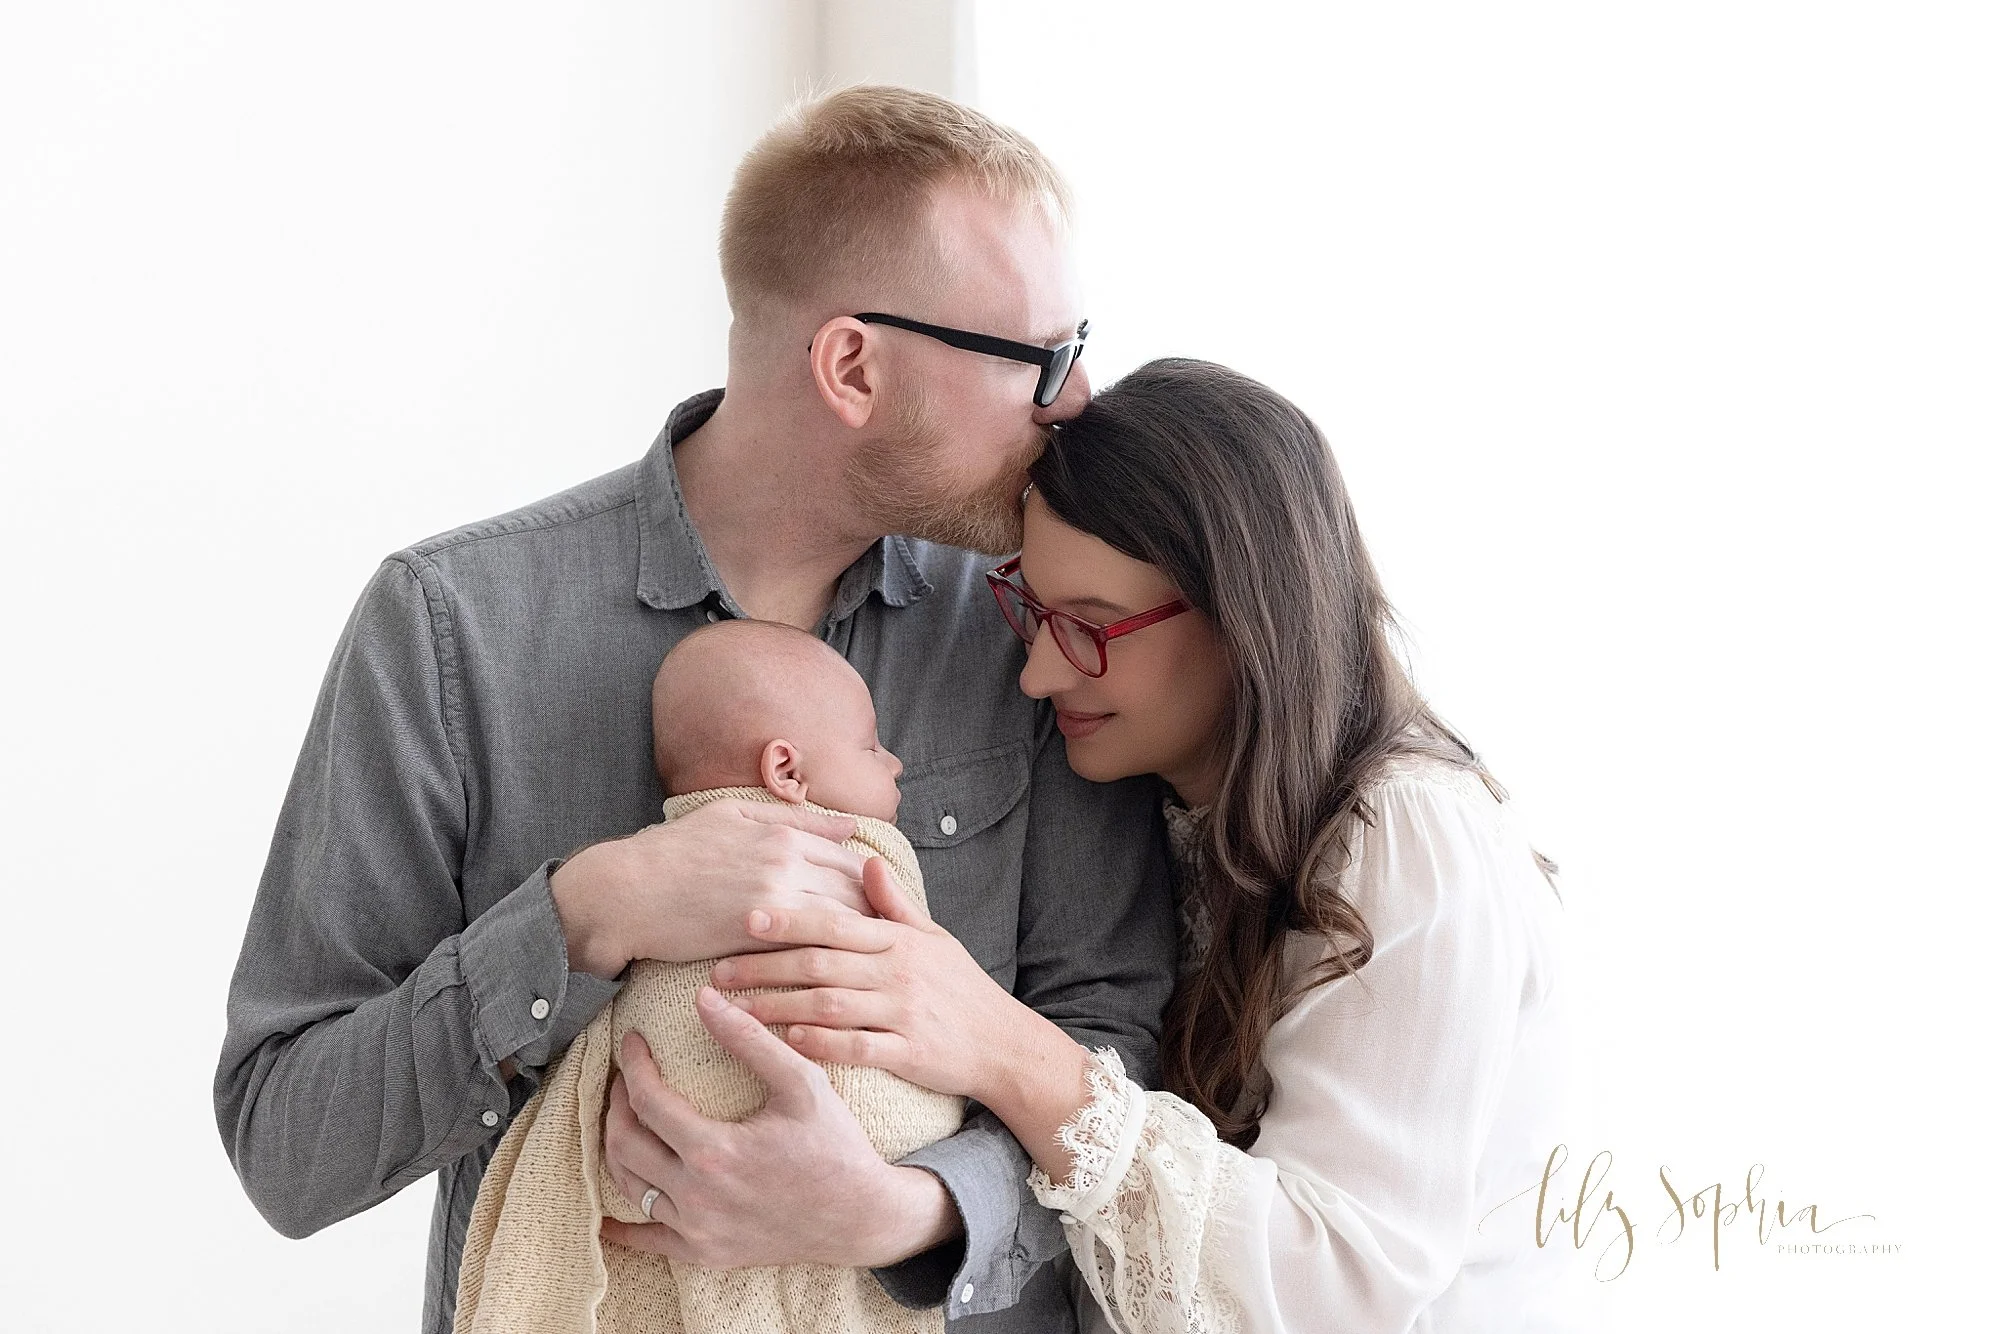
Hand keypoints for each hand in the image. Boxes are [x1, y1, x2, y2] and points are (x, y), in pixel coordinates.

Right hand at [551, 799, 867, 975]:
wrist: (625, 891)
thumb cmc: (673, 851)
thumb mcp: (732, 816)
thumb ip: (793, 819)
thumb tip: (847, 827)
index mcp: (784, 834)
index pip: (853, 864)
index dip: (875, 890)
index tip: (887, 912)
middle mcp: (786, 864)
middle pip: (855, 895)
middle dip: (877, 921)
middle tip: (892, 949)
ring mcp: (772, 902)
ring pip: (837, 924)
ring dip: (858, 948)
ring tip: (872, 970)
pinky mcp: (753, 938)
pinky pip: (805, 951)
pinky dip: (826, 965)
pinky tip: (837, 982)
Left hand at [599, 988, 960, 1267]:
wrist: (862, 1216)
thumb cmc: (835, 1145)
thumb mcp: (801, 1083)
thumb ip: (749, 1039)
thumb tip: (703, 998)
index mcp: (714, 1151)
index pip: (647, 1100)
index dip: (633, 1064)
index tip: (632, 1041)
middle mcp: (696, 1196)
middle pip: (625, 1142)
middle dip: (616, 1102)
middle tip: (625, 1077)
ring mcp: (697, 1230)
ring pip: (629, 1185)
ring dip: (617, 1146)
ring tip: (625, 1118)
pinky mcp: (704, 1253)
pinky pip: (647, 1239)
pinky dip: (620, 1227)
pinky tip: (606, 1214)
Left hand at [709, 858, 1038, 1104]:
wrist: (1003, 1042)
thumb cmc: (960, 987)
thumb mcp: (934, 938)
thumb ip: (894, 903)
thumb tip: (866, 858)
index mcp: (899, 940)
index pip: (836, 921)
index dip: (790, 918)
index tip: (746, 917)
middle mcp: (899, 972)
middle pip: (821, 963)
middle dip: (766, 965)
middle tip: (720, 969)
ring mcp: (904, 1013)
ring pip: (830, 1006)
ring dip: (779, 1007)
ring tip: (737, 1010)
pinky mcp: (909, 1053)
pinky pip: (856, 1048)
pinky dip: (819, 1046)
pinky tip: (786, 1044)